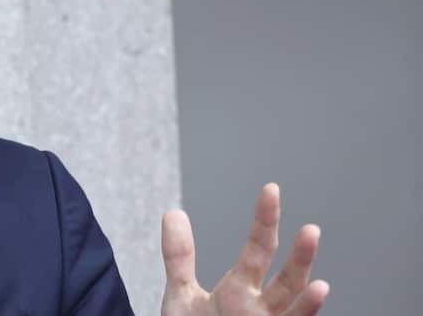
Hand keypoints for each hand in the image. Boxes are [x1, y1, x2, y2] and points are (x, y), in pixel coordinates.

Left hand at [161, 183, 329, 314]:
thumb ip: (180, 256)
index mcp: (240, 289)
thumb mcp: (181, 295)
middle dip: (298, 256)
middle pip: (283, 278)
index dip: (265, 219)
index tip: (271, 189)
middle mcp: (260, 308)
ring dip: (306, 290)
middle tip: (310, 228)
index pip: (258, 248)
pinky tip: (318, 291)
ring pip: (292, 306)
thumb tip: (173, 212)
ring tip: (317, 276)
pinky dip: (305, 312)